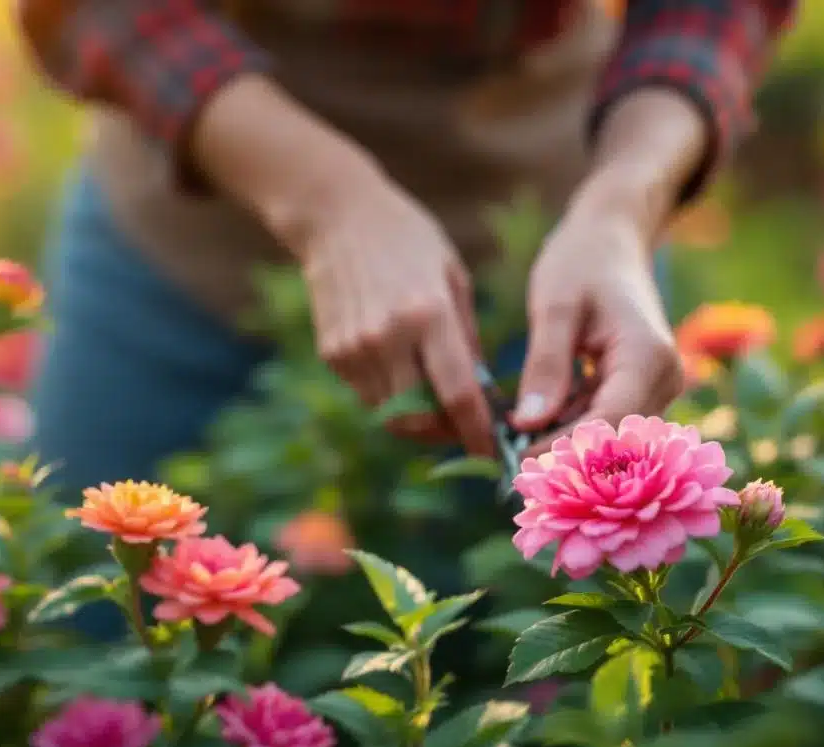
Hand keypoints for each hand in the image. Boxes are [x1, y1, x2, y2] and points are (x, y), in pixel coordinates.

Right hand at [297, 176, 494, 455]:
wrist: (336, 217)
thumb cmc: (408, 240)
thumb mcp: (453, 278)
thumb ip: (467, 339)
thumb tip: (482, 393)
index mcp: (427, 315)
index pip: (457, 395)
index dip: (476, 432)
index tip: (491, 453)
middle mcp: (387, 338)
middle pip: (418, 418)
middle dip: (443, 432)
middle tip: (462, 425)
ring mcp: (354, 349)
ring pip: (390, 414)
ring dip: (417, 417)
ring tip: (435, 398)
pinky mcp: (331, 353)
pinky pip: (367, 393)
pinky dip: (390, 395)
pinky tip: (401, 368)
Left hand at [511, 208, 682, 456]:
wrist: (610, 240)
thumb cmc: (581, 262)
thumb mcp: (554, 307)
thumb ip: (545, 365)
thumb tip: (528, 424)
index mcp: (648, 357)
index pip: (610, 423)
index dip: (566, 449)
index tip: (518, 462)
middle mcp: (664, 380)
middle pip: (615, 440)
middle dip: (565, 458)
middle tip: (511, 470)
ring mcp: (656, 388)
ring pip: (610, 438)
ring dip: (566, 448)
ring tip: (515, 454)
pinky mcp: (639, 391)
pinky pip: (606, 423)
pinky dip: (571, 430)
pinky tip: (532, 433)